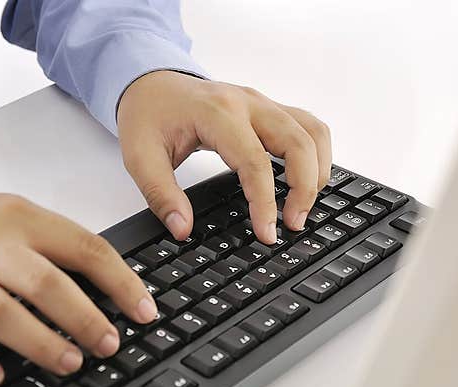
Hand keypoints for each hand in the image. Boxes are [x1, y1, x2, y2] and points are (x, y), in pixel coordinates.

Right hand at [0, 188, 156, 385]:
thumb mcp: (8, 214)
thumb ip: (53, 243)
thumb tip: (112, 287)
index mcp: (19, 218)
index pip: (83, 247)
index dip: (121, 282)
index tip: (145, 312)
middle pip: (44, 283)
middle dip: (84, 318)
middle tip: (110, 345)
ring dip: (39, 343)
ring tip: (71, 363)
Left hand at [117, 71, 331, 243]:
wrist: (151, 81)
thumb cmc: (148, 115)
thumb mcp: (139, 157)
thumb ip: (161, 195)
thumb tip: (182, 229)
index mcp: (217, 113)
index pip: (255, 162)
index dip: (265, 203)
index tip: (267, 234)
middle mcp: (248, 103)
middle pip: (298, 143)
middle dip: (304, 189)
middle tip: (293, 224)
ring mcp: (264, 104)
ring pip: (313, 132)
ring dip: (318, 170)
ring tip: (303, 206)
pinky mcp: (271, 110)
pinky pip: (309, 128)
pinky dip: (316, 155)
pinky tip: (306, 181)